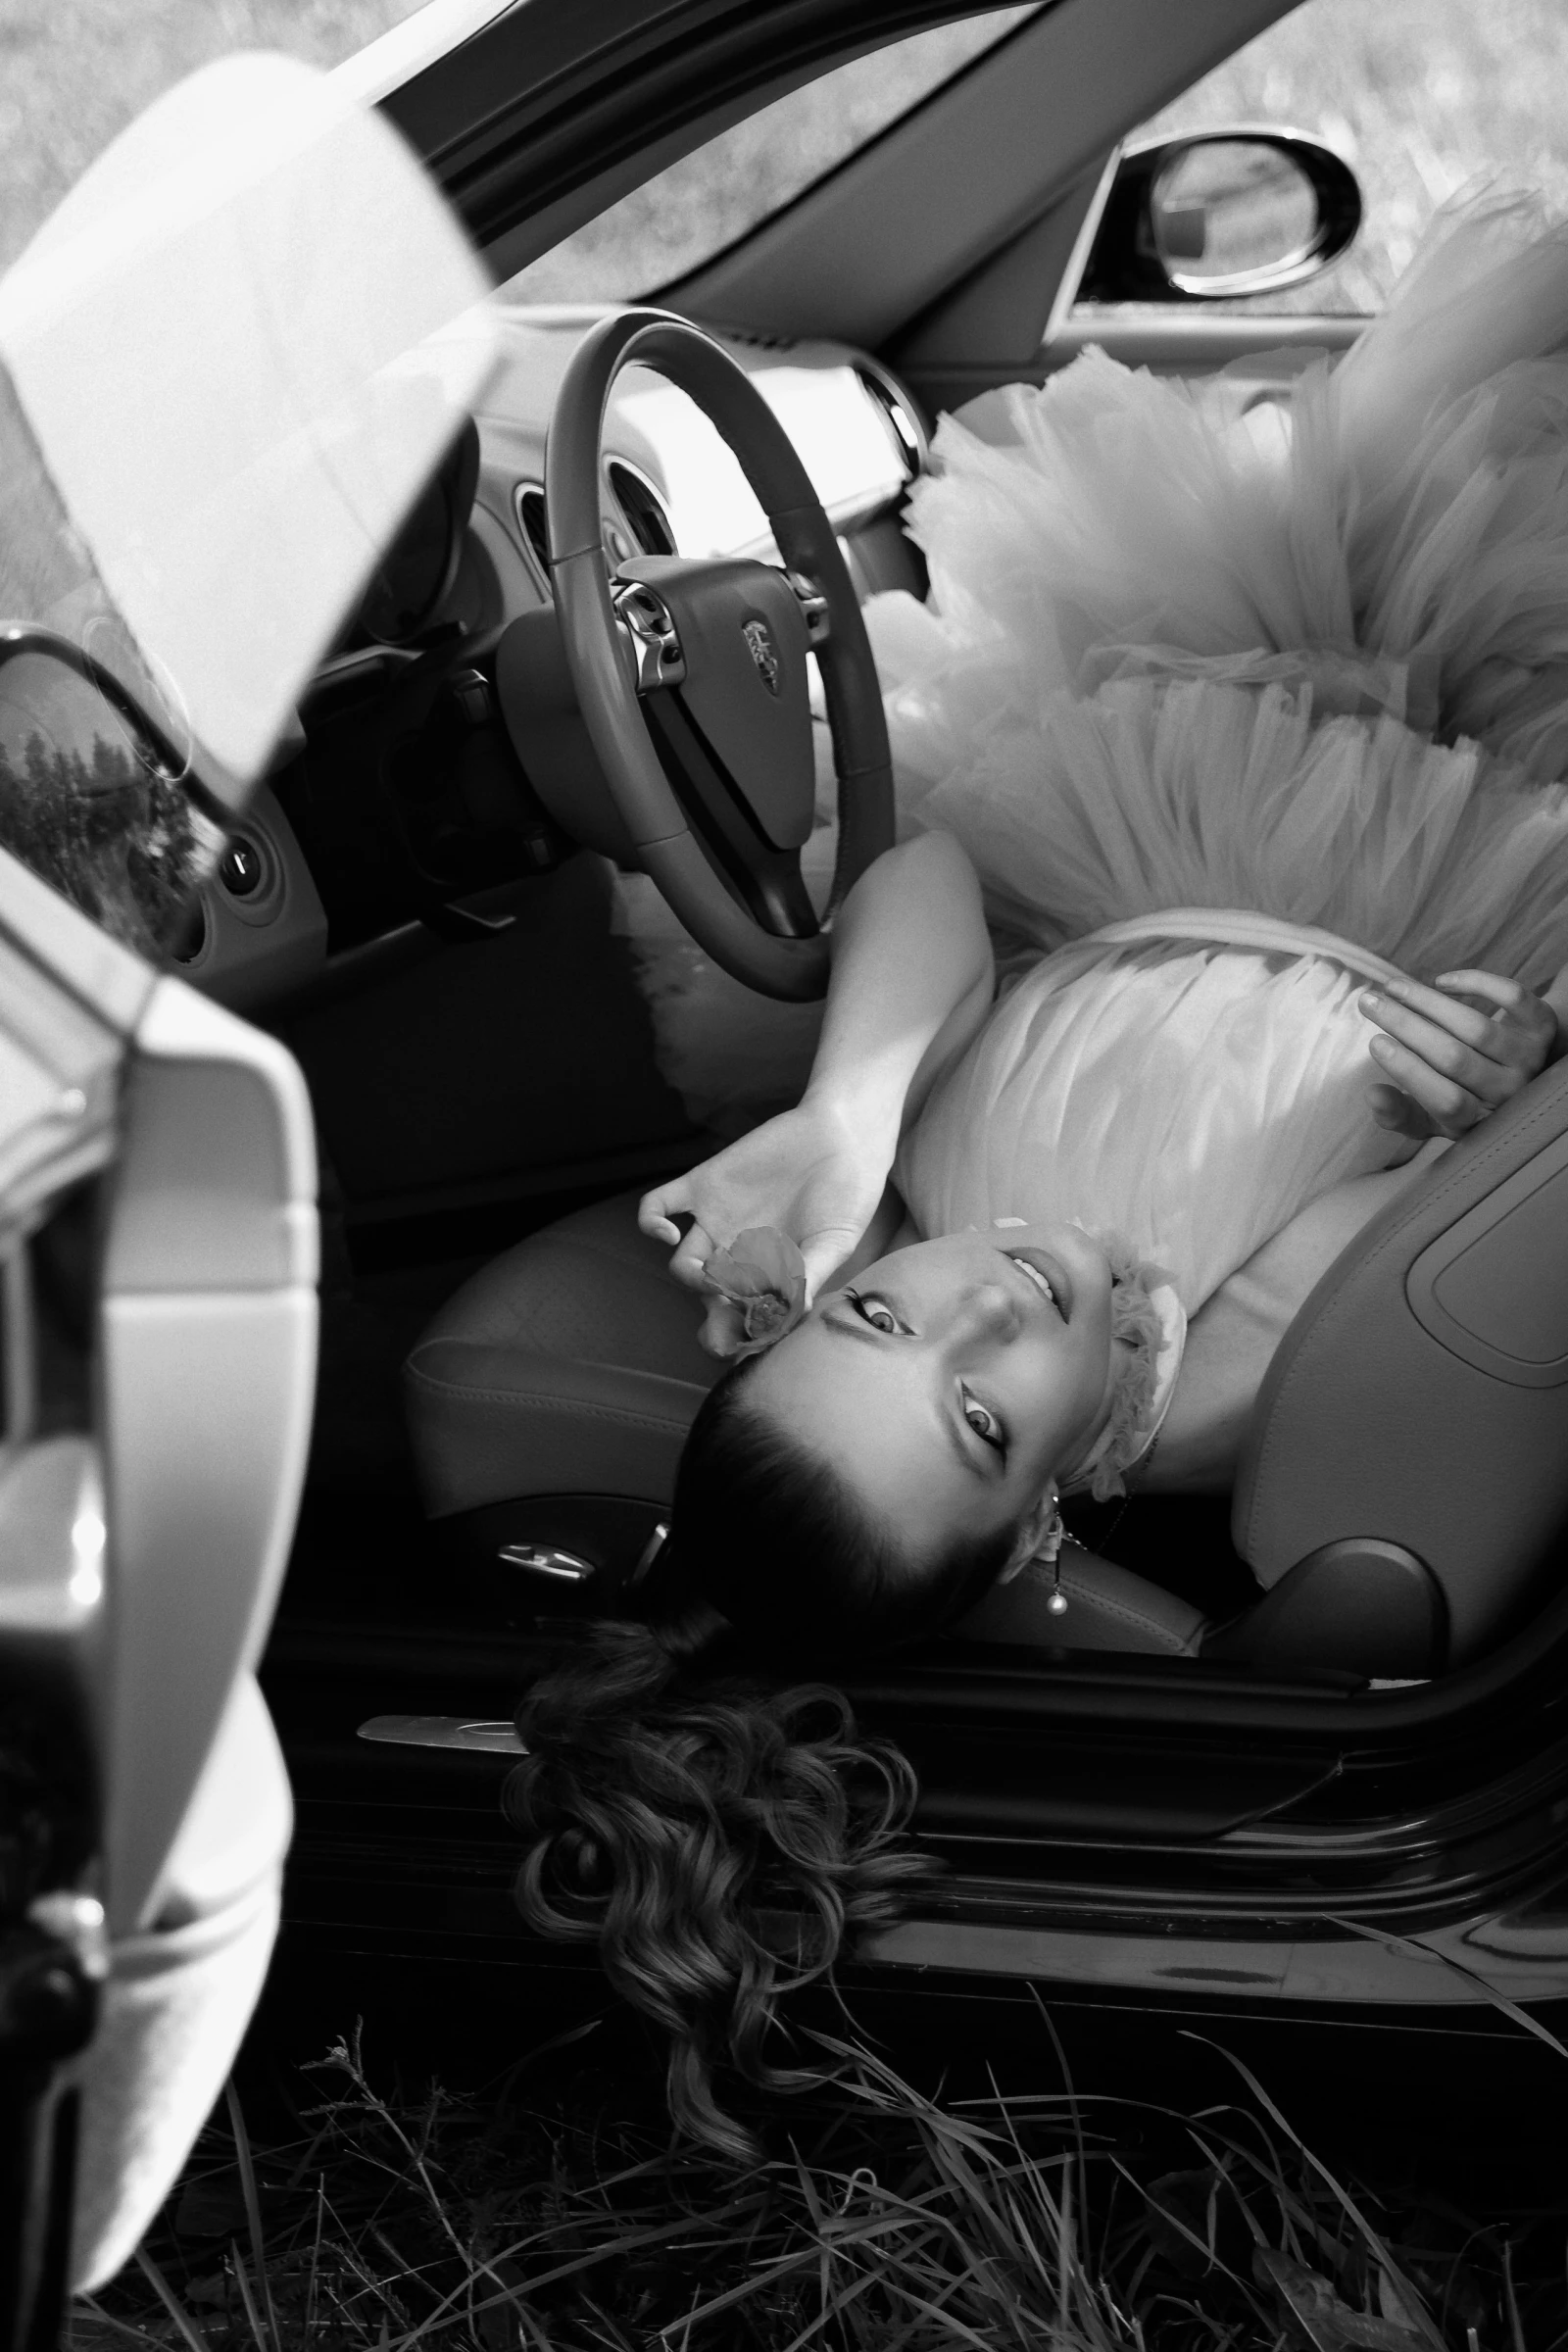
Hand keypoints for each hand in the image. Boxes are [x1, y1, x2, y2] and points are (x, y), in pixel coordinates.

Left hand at [639, 1095, 893, 1352]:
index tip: (745, 1344)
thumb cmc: (846, 1194)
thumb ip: (808, 1277)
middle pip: (707, 1303)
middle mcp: (738, 1256)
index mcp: (770, 1277)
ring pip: (681, 1266)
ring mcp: (716, 1223)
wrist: (841, 1135)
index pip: (740, 1322)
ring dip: (690, 1279)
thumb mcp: (834, 1241)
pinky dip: (651, 1222)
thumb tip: (787, 1317)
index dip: (735, 1340)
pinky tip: (669, 1234)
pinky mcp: (702, 1186)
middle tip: (725, 1323)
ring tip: (715, 1276)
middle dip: (711, 1321)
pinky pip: (658, 1206)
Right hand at [1362, 970, 1559, 1141]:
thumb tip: (1372, 1095)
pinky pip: (1511, 997)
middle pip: (1454, 1058)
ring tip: (1393, 986)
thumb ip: (1401, 1113)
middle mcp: (1509, 1092)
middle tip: (1369, 1003)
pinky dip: (1475, 983)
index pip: (1445, 1101)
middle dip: (1405, 1025)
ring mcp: (1529, 1059)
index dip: (1409, 1071)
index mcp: (1478, 1120)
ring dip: (1428, 1001)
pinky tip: (1442, 981)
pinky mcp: (1542, 1026)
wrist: (1528, 1071)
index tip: (1375, 1042)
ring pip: (1476, 1027)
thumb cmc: (1467, 1093)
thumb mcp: (1434, 1116)